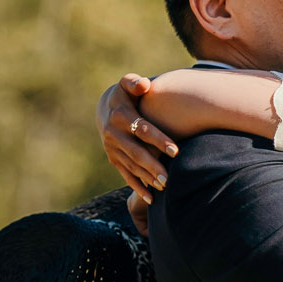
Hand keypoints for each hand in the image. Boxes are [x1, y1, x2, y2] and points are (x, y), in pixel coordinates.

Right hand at [97, 73, 178, 204]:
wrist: (106, 109)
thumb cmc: (126, 95)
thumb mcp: (127, 84)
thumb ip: (134, 82)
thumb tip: (144, 85)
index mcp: (120, 116)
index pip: (142, 130)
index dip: (158, 140)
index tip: (175, 150)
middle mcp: (113, 135)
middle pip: (136, 153)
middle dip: (153, 166)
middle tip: (169, 178)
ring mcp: (112, 149)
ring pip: (132, 166)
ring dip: (147, 178)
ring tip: (165, 186)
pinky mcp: (113, 159)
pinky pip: (126, 175)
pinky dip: (138, 187)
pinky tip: (151, 199)